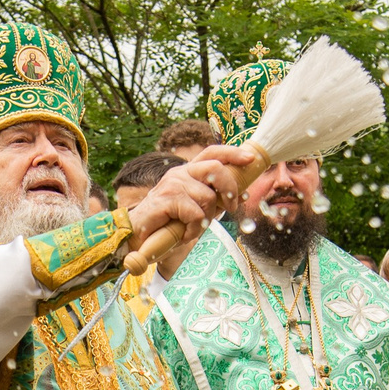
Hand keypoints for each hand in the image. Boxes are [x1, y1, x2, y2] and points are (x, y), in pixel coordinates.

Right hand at [129, 144, 257, 276]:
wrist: (138, 237)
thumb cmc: (168, 223)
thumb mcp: (197, 209)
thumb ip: (215, 200)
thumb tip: (242, 194)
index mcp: (189, 172)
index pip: (213, 152)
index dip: (233, 153)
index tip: (250, 159)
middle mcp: (180, 173)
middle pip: (215, 168)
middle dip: (229, 188)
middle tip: (230, 207)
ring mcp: (172, 184)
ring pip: (207, 197)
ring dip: (206, 219)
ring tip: (192, 228)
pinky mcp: (166, 199)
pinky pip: (195, 214)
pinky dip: (193, 229)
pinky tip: (182, 233)